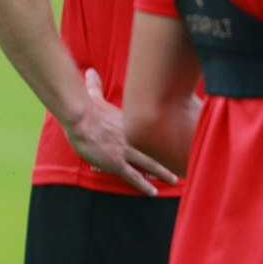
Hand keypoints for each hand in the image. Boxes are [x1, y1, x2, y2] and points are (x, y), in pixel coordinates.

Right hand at [63, 68, 176, 195]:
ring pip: (148, 164)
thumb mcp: (93, 96)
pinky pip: (133, 176)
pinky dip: (143, 185)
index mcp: (127, 123)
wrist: (83, 119)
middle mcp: (131, 137)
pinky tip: (153, 193)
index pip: (144, 130)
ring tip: (173, 180)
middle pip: (153, 148)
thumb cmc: (86, 108)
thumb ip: (94, 85)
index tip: (164, 137)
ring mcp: (125, 151)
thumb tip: (90, 71)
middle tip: (179, 162)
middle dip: (166, 155)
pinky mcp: (116, 163)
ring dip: (162, 172)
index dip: (155, 135)